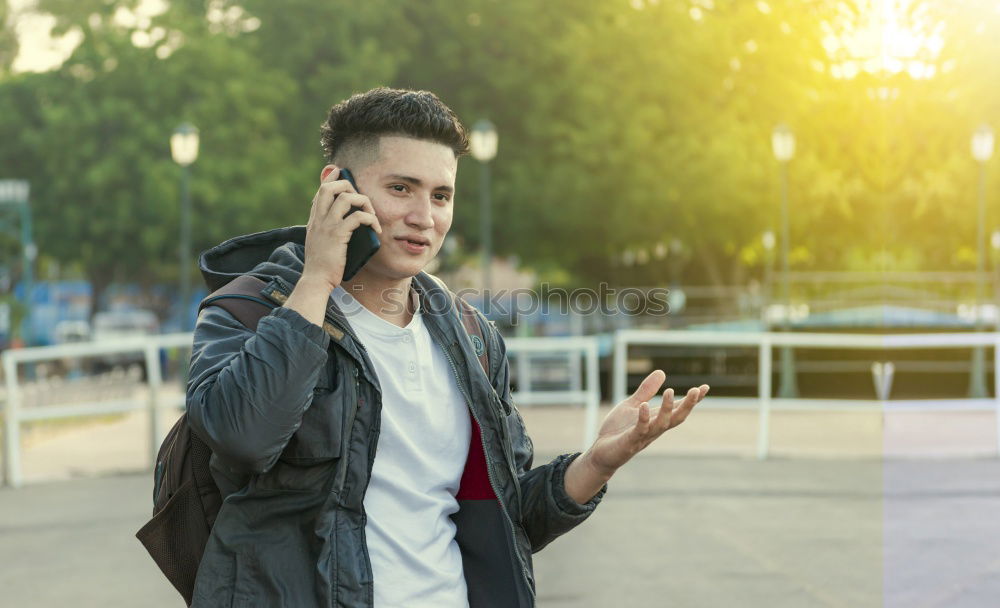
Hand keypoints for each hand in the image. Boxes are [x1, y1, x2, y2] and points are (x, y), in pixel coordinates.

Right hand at [302, 165, 382, 289]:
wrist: (316, 280)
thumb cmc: (322, 265)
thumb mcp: (320, 242)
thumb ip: (327, 228)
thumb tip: (346, 221)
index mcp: (314, 219)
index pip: (321, 191)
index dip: (331, 178)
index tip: (339, 171)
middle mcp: (318, 219)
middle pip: (329, 187)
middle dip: (347, 185)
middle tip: (361, 199)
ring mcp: (327, 225)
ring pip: (345, 198)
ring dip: (363, 201)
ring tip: (371, 215)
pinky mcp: (337, 235)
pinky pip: (357, 217)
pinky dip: (370, 219)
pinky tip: (376, 229)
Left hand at [586, 370, 708, 477]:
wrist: (601, 452)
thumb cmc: (618, 430)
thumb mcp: (632, 405)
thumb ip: (646, 391)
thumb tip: (662, 372)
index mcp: (656, 419)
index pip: (678, 409)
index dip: (692, 400)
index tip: (705, 387)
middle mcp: (654, 429)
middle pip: (677, 418)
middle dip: (688, 405)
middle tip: (696, 390)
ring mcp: (643, 436)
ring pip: (661, 424)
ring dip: (667, 409)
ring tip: (670, 392)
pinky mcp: (630, 442)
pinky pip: (639, 430)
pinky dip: (643, 418)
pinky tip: (644, 406)